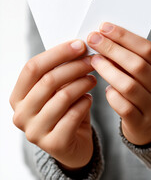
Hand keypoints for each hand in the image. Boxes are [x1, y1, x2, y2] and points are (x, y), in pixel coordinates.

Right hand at [10, 40, 96, 168]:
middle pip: (48, 80)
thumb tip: (77, 46)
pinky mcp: (53, 144)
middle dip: (75, 66)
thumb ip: (60, 72)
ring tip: (93, 79)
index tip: (79, 45)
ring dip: (83, 83)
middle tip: (92, 60)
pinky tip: (89, 99)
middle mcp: (21, 114)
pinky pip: (74, 115)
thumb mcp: (57, 90)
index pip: (32, 67)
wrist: (71, 144)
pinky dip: (85, 102)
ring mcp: (35, 131)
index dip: (57, 53)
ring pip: (63, 96)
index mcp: (18, 96)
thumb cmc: (63, 111)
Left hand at [87, 22, 150, 144]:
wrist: (150, 126)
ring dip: (108, 70)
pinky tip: (106, 88)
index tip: (104, 28)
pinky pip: (122, 106)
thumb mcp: (144, 75)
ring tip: (94, 60)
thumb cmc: (142, 93)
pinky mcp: (140, 123)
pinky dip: (111, 94)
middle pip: (137, 65)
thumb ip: (130, 59)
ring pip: (128, 85)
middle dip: (112, 49)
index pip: (148, 49)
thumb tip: (104, 39)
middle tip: (93, 40)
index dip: (125, 37)